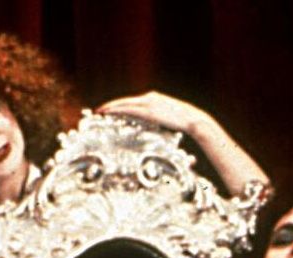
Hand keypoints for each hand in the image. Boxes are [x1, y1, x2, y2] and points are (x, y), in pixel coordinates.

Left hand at [97, 91, 212, 135]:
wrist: (193, 120)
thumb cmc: (183, 121)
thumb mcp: (168, 118)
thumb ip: (158, 118)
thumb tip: (152, 124)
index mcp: (154, 98)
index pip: (133, 101)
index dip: (120, 104)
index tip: (110, 109)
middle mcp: (149, 97)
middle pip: (125, 101)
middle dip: (111, 105)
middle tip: (99, 110)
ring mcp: (149, 103)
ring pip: (124, 103)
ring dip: (111, 107)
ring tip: (100, 111)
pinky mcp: (149, 110)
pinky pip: (129, 109)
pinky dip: (118, 110)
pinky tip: (110, 113)